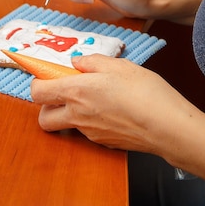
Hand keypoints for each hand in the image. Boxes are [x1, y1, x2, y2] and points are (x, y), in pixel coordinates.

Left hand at [31, 54, 191, 153]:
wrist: (166, 126)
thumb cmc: (144, 92)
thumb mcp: (118, 65)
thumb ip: (92, 62)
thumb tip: (77, 63)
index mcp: (76, 92)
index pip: (38, 93)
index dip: (38, 83)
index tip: (48, 74)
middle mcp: (77, 116)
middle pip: (44, 119)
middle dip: (47, 106)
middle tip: (64, 91)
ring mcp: (90, 133)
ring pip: (66, 125)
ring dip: (69, 113)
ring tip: (94, 97)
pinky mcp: (104, 143)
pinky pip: (87, 131)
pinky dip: (91, 120)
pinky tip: (112, 109)